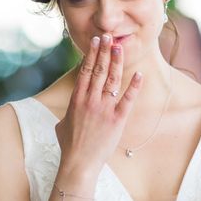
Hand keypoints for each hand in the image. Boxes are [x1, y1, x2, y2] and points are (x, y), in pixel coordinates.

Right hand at [56, 34, 142, 179]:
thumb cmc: (69, 146)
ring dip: (116, 62)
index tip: (95, 43)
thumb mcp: (61, 124)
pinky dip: (134, 87)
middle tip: (108, 37)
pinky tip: (139, 74)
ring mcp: (104, 109)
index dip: (91, 55)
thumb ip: (68, 112)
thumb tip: (69, 110)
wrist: (78, 164)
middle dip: (104, 52)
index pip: (84, 71)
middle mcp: (90, 100)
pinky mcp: (117, 120)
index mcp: (76, 100)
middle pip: (98, 70)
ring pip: (111, 80)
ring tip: (119, 47)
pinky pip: (127, 99)